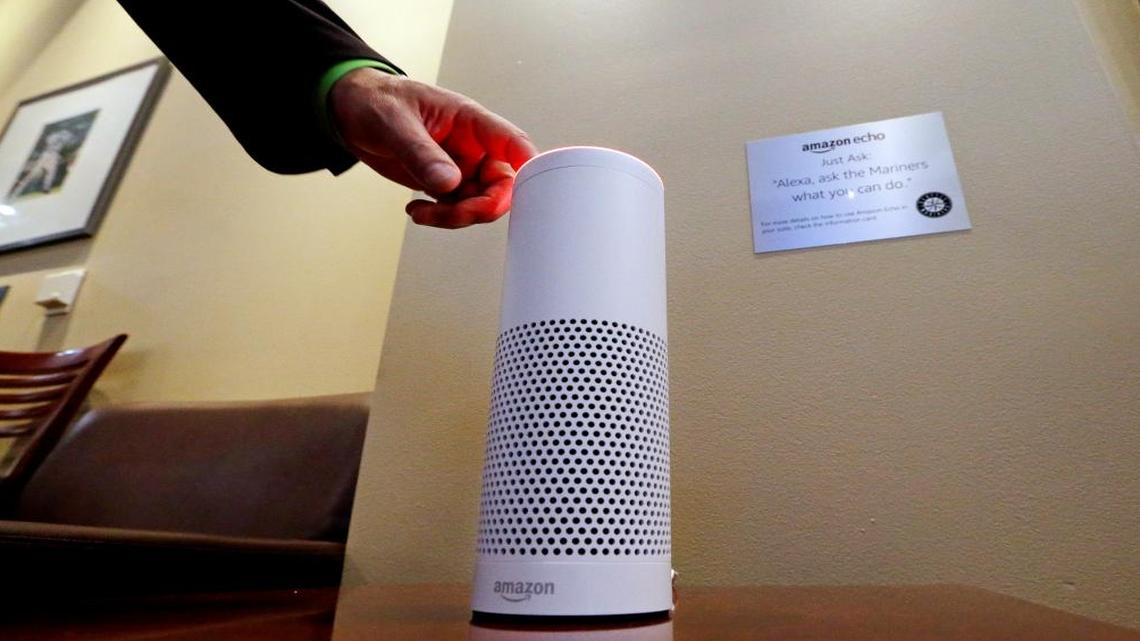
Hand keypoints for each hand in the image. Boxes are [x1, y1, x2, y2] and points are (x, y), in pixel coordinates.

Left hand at [329, 68, 536, 228]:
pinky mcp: (445, 184)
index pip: (513, 144)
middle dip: (481, 207)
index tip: (528, 192)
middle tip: (452, 213)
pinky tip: (416, 210)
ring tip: (420, 213)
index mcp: (470, 121)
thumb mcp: (394, 123)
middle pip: (502, 185)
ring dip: (456, 217)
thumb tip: (450, 184)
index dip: (527, 169)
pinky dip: (441, 218)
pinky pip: (458, 209)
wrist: (349, 113)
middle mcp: (472, 146)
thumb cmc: (375, 101)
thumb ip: (422, 154)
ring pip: (481, 204)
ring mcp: (460, 167)